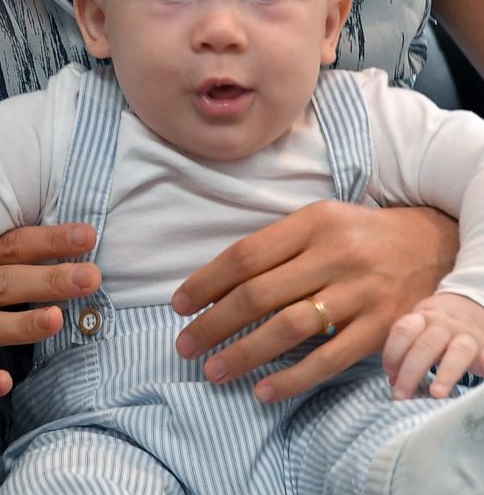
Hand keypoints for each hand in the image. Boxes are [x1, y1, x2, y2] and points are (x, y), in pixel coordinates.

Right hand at [0, 223, 99, 396]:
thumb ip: (12, 248)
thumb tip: (74, 235)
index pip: (16, 244)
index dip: (52, 240)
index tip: (89, 235)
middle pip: (11, 281)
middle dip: (50, 280)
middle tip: (91, 277)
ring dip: (23, 324)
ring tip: (57, 320)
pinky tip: (6, 382)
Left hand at [171, 201, 456, 402]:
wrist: (433, 244)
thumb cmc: (357, 235)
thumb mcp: (317, 222)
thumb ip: (274, 249)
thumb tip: (215, 287)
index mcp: (312, 223)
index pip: (245, 256)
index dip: (206, 283)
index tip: (178, 305)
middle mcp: (336, 255)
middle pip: (260, 294)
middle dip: (213, 323)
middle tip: (184, 345)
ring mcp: (361, 293)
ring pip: (289, 328)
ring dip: (245, 353)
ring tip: (213, 370)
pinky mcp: (383, 327)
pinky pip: (330, 359)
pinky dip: (293, 378)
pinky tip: (263, 390)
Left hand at [383, 292, 483, 399]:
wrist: (468, 308)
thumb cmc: (434, 327)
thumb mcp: (418, 330)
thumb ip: (405, 352)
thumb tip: (395, 381)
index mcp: (422, 318)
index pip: (404, 330)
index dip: (393, 352)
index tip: (389, 373)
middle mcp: (444, 324)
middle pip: (426, 345)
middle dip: (411, 372)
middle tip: (401, 395)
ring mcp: (467, 336)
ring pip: (458, 352)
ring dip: (446, 374)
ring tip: (436, 394)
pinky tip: (477, 390)